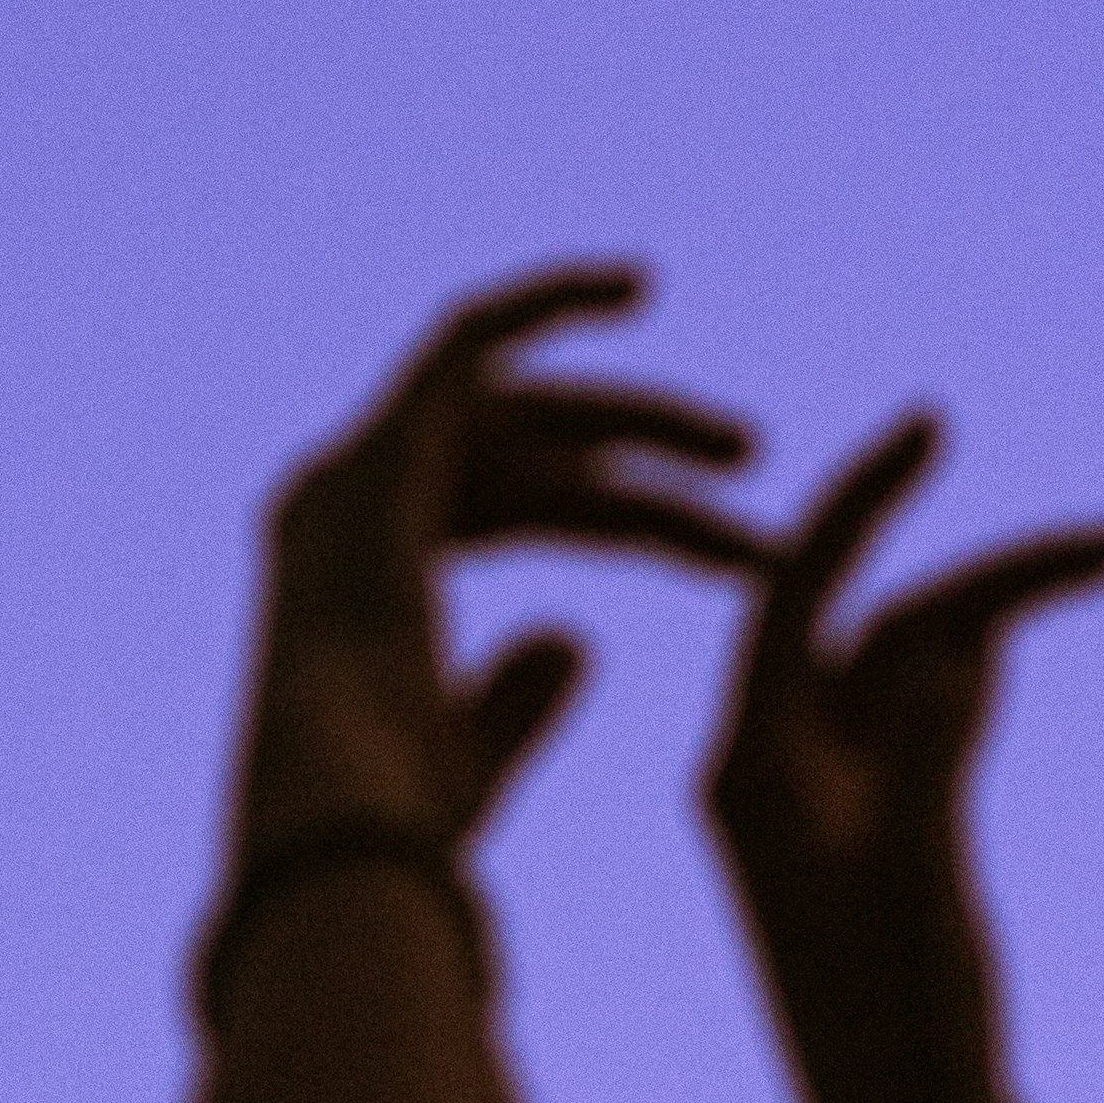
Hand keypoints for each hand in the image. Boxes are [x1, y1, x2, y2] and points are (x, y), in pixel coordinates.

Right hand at [235, 263, 763, 866]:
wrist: (346, 795)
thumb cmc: (398, 816)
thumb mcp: (475, 754)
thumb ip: (518, 698)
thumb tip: (577, 639)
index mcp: (370, 591)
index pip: (524, 517)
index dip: (637, 526)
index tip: (747, 555)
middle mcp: (352, 518)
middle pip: (529, 455)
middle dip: (648, 457)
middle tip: (757, 463)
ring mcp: (357, 473)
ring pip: (521, 406)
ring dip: (636, 413)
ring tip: (743, 444)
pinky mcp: (383, 437)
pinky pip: (469, 339)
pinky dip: (547, 298)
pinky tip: (637, 285)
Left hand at [705, 414, 1103, 1102]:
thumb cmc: (905, 1036)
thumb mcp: (921, 873)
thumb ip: (928, 750)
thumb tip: (947, 646)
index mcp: (748, 781)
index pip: (791, 599)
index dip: (858, 503)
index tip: (931, 422)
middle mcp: (770, 792)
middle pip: (867, 628)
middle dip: (977, 571)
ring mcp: (828, 828)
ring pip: (907, 678)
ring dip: (996, 616)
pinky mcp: (883, 865)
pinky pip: (922, 732)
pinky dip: (974, 678)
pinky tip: (1021, 647)